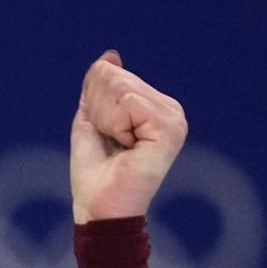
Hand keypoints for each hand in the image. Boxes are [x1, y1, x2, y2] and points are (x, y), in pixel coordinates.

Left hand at [67, 50, 187, 224]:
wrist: (100, 211)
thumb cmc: (95, 175)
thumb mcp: (92, 121)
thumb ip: (99, 89)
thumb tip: (111, 56)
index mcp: (157, 108)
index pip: (115, 76)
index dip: (94, 104)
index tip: (104, 136)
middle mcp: (171, 111)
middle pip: (117, 78)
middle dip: (98, 111)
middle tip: (109, 144)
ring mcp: (174, 119)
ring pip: (121, 87)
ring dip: (104, 120)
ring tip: (118, 147)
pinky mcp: (169, 128)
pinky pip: (127, 102)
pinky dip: (113, 125)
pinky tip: (125, 148)